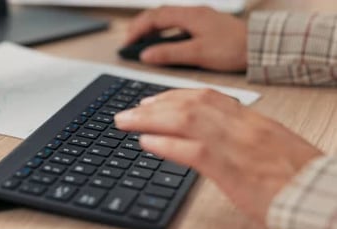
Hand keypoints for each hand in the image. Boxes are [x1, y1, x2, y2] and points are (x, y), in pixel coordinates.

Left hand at [114, 89, 322, 223]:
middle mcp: (242, 125)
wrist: (321, 195)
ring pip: (184, 119)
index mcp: (252, 120)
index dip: (175, 95)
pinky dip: (165, 143)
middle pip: (190, 104)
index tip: (155, 99)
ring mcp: (236, 144)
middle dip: (155, 104)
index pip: (208, 96)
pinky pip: (191, 149)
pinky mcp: (230, 169)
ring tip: (127, 122)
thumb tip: (216, 137)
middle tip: (131, 110)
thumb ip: (243, 136)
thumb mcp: (272, 146)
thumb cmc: (299, 177)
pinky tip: (147, 142)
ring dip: (150, 119)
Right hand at [125, 6, 247, 71]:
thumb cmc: (233, 48)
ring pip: (168, 18)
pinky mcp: (206, 25)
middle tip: (130, 42)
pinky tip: (165, 42)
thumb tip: (146, 55)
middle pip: (158, 14)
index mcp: (189, 15)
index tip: (126, 44)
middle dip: (141, 26)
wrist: (261, 47)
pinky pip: (178, 24)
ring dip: (152, 28)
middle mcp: (193, 13)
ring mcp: (200, 18)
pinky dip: (165, 31)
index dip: (137, 30)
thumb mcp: (197, 53)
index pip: (154, 18)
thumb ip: (169, 54)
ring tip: (142, 42)